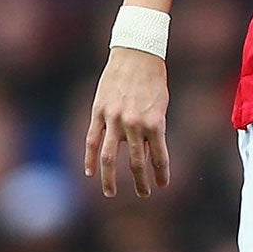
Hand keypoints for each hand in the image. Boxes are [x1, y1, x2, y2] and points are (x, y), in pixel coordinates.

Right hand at [85, 48, 170, 198]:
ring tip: (111, 193)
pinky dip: (90, 158)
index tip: (162, 185)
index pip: (159, 156)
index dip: (161, 173)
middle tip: (144, 194)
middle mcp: (134, 124)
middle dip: (140, 181)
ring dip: (110, 178)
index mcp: (155, 123)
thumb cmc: (153, 82)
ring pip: (109, 157)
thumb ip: (153, 130)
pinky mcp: (99, 113)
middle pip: (135, 162)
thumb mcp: (160, 107)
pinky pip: (92, 140)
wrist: (136, 57)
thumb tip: (146, 154)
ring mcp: (114, 119)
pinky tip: (90, 172)